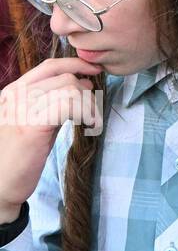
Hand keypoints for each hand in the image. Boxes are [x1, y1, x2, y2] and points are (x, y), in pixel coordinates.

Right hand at [0, 58, 101, 220]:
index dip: (76, 64)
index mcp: (14, 92)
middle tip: (91, 109)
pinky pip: (69, 104)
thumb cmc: (20, 156)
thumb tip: (83, 83)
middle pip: (65, 76)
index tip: (94, 71)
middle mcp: (16, 96)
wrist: (0, 186)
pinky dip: (85, 113)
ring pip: (70, 88)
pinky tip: (86, 126)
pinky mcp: (32, 125)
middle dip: (86, 91)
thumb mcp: (35, 121)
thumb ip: (52, 102)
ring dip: (88, 104)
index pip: (50, 66)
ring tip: (88, 121)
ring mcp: (22, 109)